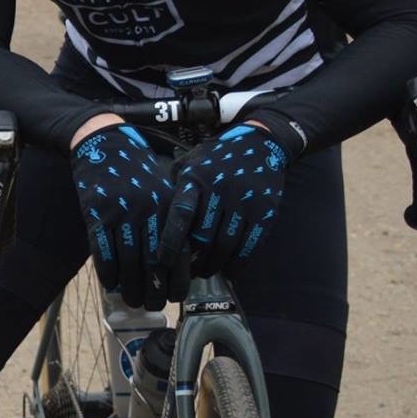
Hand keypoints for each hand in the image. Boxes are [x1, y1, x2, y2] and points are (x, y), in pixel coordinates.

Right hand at [71, 123, 178, 309]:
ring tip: (131, 300)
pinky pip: (102, 251)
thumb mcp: (164, 192)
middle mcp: (149, 211)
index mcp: (170, 207)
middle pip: (153, 263)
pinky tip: (110, 283)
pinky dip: (107, 272)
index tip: (173, 297)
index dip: (176, 281)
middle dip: (153, 290)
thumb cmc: (137, 173)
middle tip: (151, 305)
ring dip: (129, 287)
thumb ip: (173, 223)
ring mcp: (121, 212)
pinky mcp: (96, 213)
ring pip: (128, 262)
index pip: (178, 254)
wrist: (105, 145)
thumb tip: (177, 264)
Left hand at [166, 124, 288, 279]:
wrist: (259, 145)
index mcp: (195, 179)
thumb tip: (151, 220)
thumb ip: (172, 188)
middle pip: (203, 236)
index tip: (162, 261)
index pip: (180, 214)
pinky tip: (229, 271)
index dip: (170, 241)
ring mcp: (244, 202)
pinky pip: (250, 246)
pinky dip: (238, 263)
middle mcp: (220, 191)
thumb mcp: (188, 164)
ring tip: (204, 272)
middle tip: (185, 272)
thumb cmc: (214, 160)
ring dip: (214, 265)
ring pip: (226, 245)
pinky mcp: (265, 212)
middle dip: (193, 260)